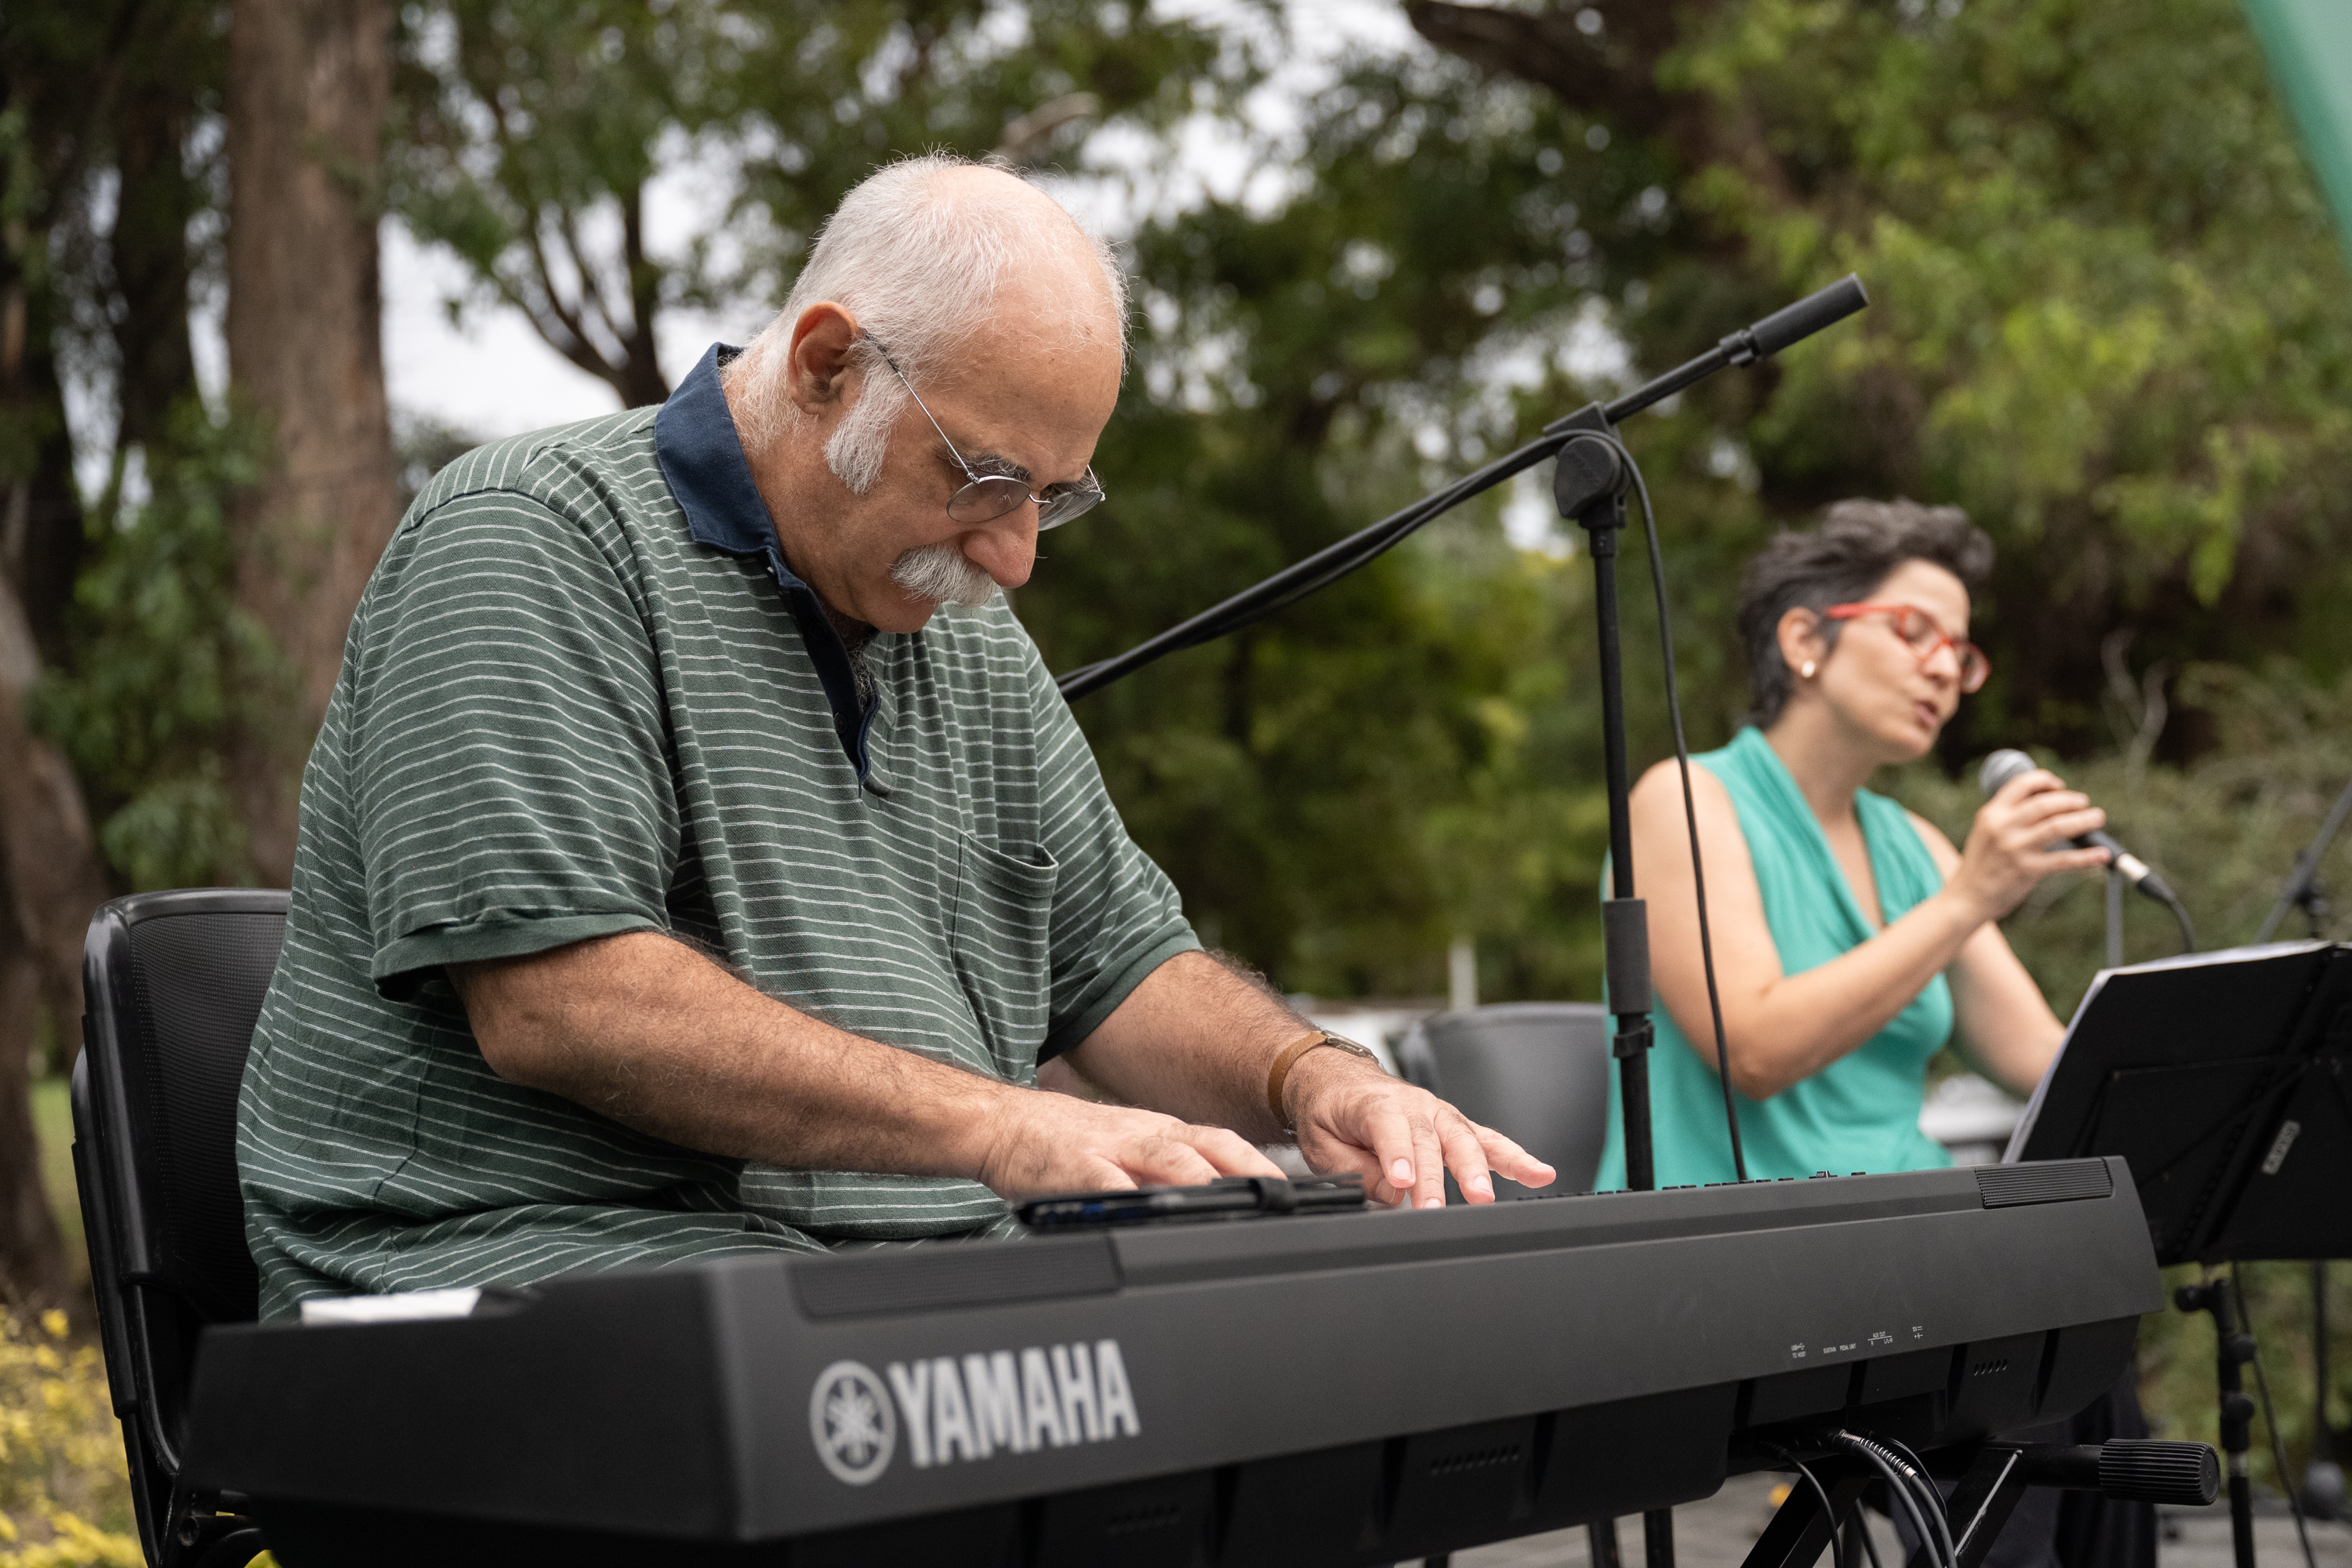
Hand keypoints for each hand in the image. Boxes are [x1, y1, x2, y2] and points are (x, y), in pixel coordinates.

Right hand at [973, 1086, 1282, 1199]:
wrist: (1003, 1125)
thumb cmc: (1066, 1145)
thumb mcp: (1127, 1150)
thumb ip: (1168, 1171)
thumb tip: (1219, 1201)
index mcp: (1160, 1132)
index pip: (1222, 1143)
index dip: (1260, 1164)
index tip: (1296, 1189)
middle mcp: (1143, 1135)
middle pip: (1207, 1144)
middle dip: (1248, 1169)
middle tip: (1281, 1198)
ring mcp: (1110, 1148)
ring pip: (1165, 1157)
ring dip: (1200, 1178)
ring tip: (1228, 1201)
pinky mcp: (1074, 1168)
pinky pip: (1105, 1182)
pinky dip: (1129, 1197)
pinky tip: (1145, 1212)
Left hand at [1282, 1048, 1556, 1207]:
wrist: (1337, 1079)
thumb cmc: (1329, 1110)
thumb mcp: (1321, 1142)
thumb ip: (1355, 1169)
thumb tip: (1392, 1192)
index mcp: (1374, 1103)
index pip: (1389, 1128)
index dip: (1397, 1155)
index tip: (1402, 1183)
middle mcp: (1412, 1104)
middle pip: (1430, 1139)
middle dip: (1437, 1176)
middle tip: (1438, 1208)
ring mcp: (1438, 1113)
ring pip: (1464, 1138)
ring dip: (1479, 1169)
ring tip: (1486, 1197)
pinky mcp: (1453, 1124)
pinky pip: (1487, 1140)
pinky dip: (1514, 1157)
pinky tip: (1539, 1173)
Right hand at [1951, 767, 2112, 919]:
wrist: (1966, 897)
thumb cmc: (1981, 864)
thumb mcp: (1986, 832)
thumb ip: (2010, 817)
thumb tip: (2048, 804)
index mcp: (1991, 813)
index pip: (2021, 785)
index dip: (2044, 780)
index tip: (2059, 785)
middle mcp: (2002, 827)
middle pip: (2044, 803)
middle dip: (2070, 800)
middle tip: (2083, 803)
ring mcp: (2015, 848)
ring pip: (2058, 826)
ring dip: (2083, 820)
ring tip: (2097, 818)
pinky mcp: (2027, 870)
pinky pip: (2064, 860)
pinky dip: (2086, 857)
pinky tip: (2101, 854)